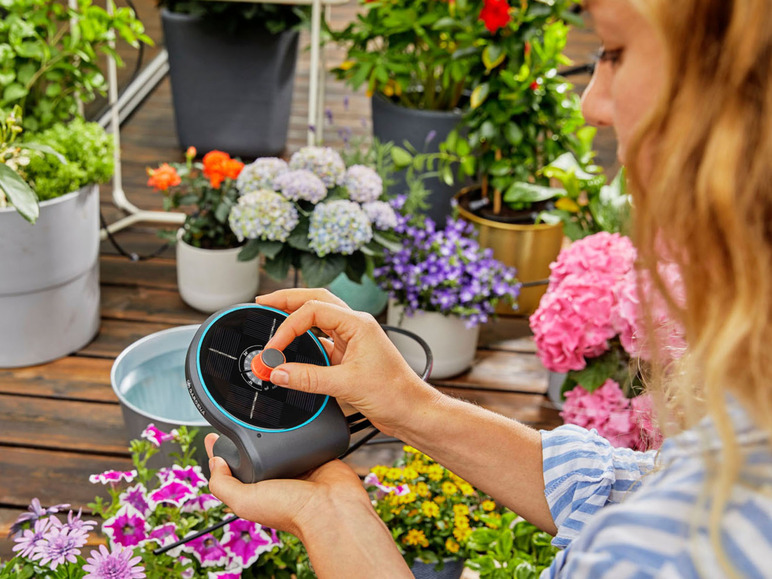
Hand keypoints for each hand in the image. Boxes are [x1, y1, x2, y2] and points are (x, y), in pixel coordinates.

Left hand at [205, 432, 367, 536]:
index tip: (213, 434)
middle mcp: (274, 477)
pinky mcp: (313, 454)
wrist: (330, 506)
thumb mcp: (244, 501)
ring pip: (277, 442)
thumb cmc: (291, 510)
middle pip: (254, 451)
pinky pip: (303, 436)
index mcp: (256, 489)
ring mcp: (294, 465)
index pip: (232, 468)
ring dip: (272, 430)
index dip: (220, 452)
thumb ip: (223, 484)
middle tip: (237, 417)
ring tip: (263, 414)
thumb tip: (215, 461)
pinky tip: (293, 418)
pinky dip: (298, 428)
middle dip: (246, 437)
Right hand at [256, 289, 439, 437]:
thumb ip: (308, 378)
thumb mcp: (346, 385)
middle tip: (263, 302)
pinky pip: (323, 342)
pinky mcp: (351, 356)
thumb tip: (278, 372)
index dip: (288, 326)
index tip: (273, 348)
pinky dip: (305, 342)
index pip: (313, 311)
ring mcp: (353, 340)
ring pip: (319, 319)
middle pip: (316, 300)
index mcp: (358, 323)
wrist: (412, 411)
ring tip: (273, 317)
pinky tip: (292, 350)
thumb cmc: (393, 393)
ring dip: (296, 317)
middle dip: (288, 299)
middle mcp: (355, 326)